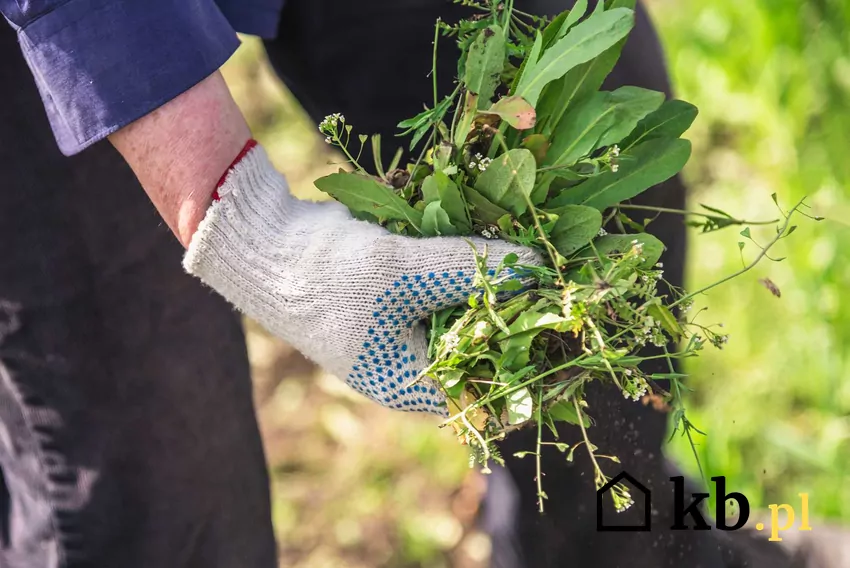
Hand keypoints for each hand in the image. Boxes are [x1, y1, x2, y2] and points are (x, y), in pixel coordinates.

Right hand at [184, 142, 539, 414]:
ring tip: (530, 252)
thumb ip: (473, 269)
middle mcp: (415, 366)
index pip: (493, 391)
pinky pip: (448, 289)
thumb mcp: (405, 272)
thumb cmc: (327, 276)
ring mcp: (407, 331)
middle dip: (520, 313)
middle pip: (487, 349)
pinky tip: (490, 239)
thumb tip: (540, 267)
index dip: (533, 362)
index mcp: (414, 385)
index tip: (566, 321)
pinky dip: (467, 267)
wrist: (266, 246)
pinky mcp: (402, 298)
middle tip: (554, 276)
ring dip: (495, 284)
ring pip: (470, 313)